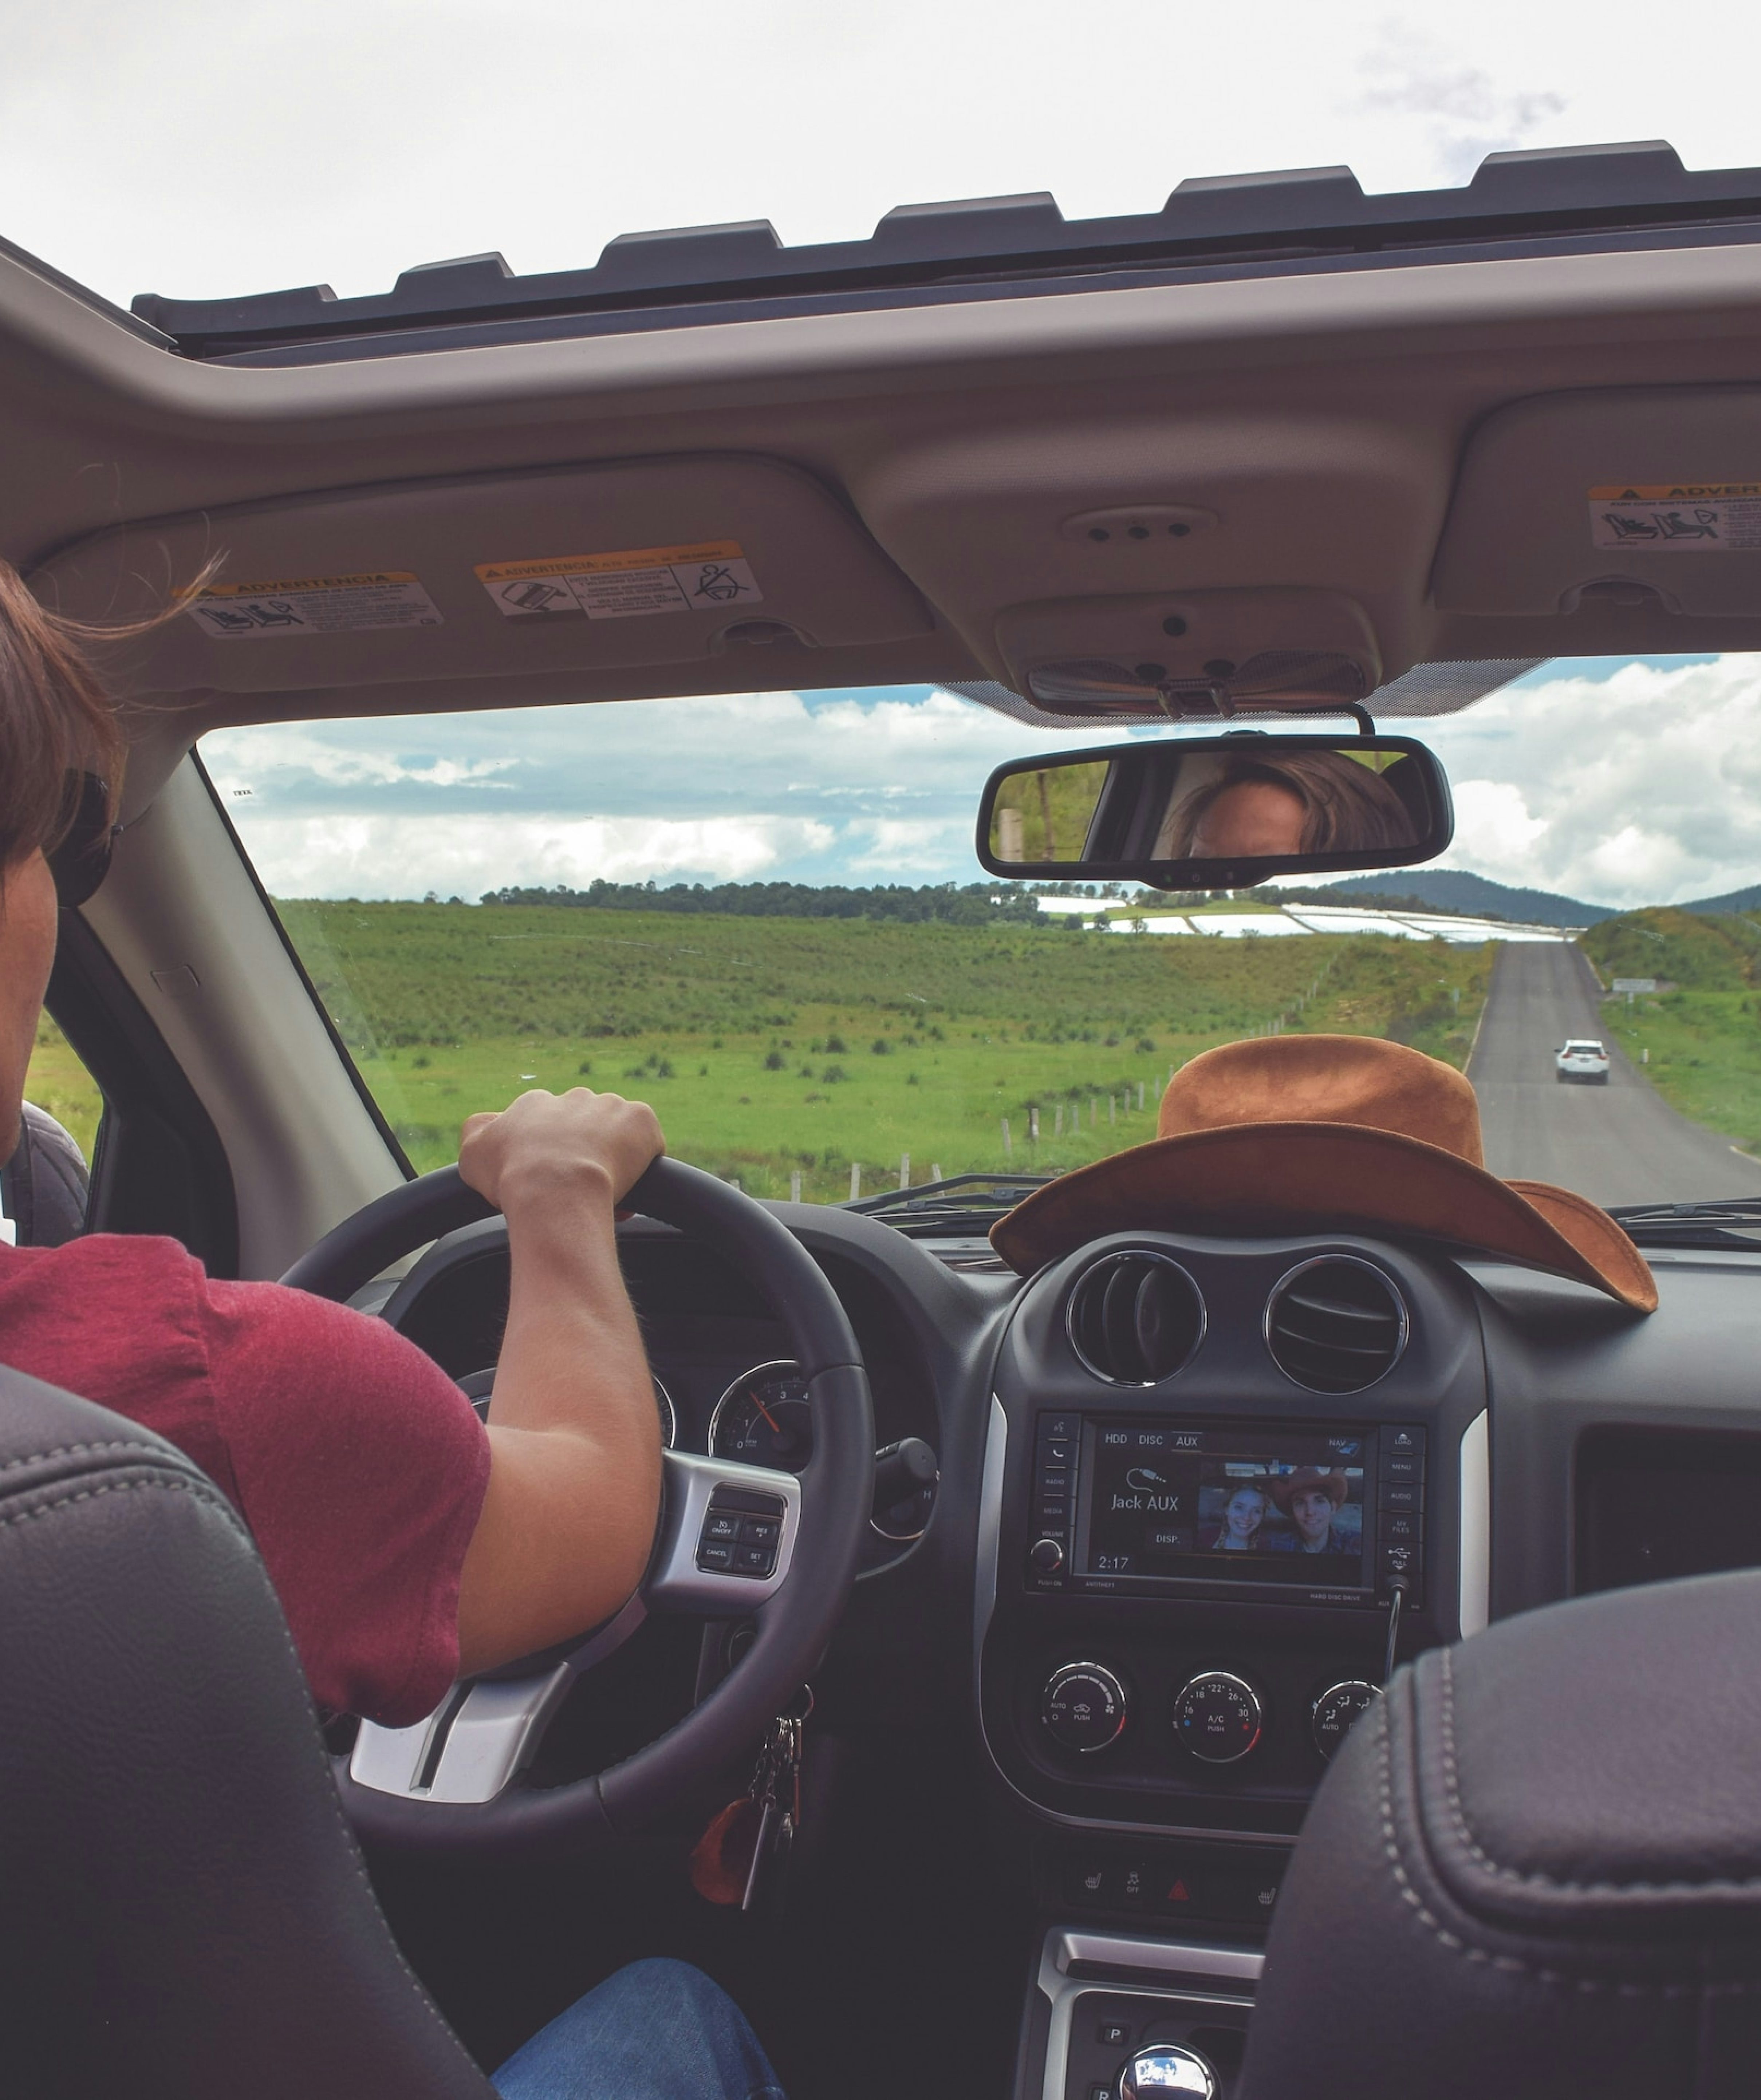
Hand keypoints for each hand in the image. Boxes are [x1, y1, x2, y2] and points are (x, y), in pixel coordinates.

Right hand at [459, 1088, 664, 1215]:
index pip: (545, 1127)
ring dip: (613, 1162)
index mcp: (535, 1105)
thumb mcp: (472, 1155)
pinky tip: (630, 1187)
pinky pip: (647, 1141)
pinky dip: (643, 1164)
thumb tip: (487, 1124)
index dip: (550, 1160)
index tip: (551, 1185)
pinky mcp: (642, 1119)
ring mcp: (610, 1106)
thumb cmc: (512, 1177)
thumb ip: (477, 1133)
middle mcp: (573, 1098)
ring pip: (616, 1136)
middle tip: (579, 1192)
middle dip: (582, 1158)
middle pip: (582, 1129)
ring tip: (605, 1196)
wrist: (555, 1189)